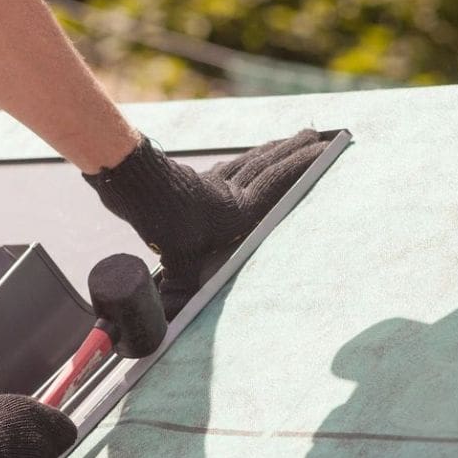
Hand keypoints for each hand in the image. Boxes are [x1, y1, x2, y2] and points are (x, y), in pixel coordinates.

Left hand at [87, 129, 328, 317]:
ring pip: (248, 163)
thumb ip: (183, 288)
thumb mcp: (175, 260)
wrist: (132, 185)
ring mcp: (210, 183)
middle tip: (315, 135)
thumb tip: (174, 322)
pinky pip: (228, 169)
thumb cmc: (158, 221)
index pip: (278, 183)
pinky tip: (239, 166)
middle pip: (267, 165)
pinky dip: (240, 163)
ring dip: (271, 152)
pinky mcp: (192, 181)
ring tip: (289, 142)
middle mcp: (229, 192)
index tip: (325, 148)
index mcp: (237, 211)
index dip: (303, 165)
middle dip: (294, 151)